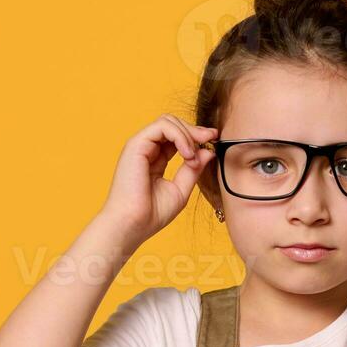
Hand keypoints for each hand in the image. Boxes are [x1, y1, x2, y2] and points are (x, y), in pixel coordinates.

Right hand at [98, 114, 217, 245]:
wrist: (132, 225)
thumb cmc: (151, 214)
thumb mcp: (181, 189)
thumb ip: (193, 170)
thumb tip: (208, 151)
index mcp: (154, 159)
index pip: (176, 137)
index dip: (196, 135)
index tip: (214, 139)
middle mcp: (146, 150)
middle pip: (173, 124)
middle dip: (194, 130)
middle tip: (210, 139)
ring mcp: (140, 146)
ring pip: (168, 121)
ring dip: (187, 134)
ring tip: (193, 156)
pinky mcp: (136, 145)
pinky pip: (161, 126)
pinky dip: (179, 136)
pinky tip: (187, 153)